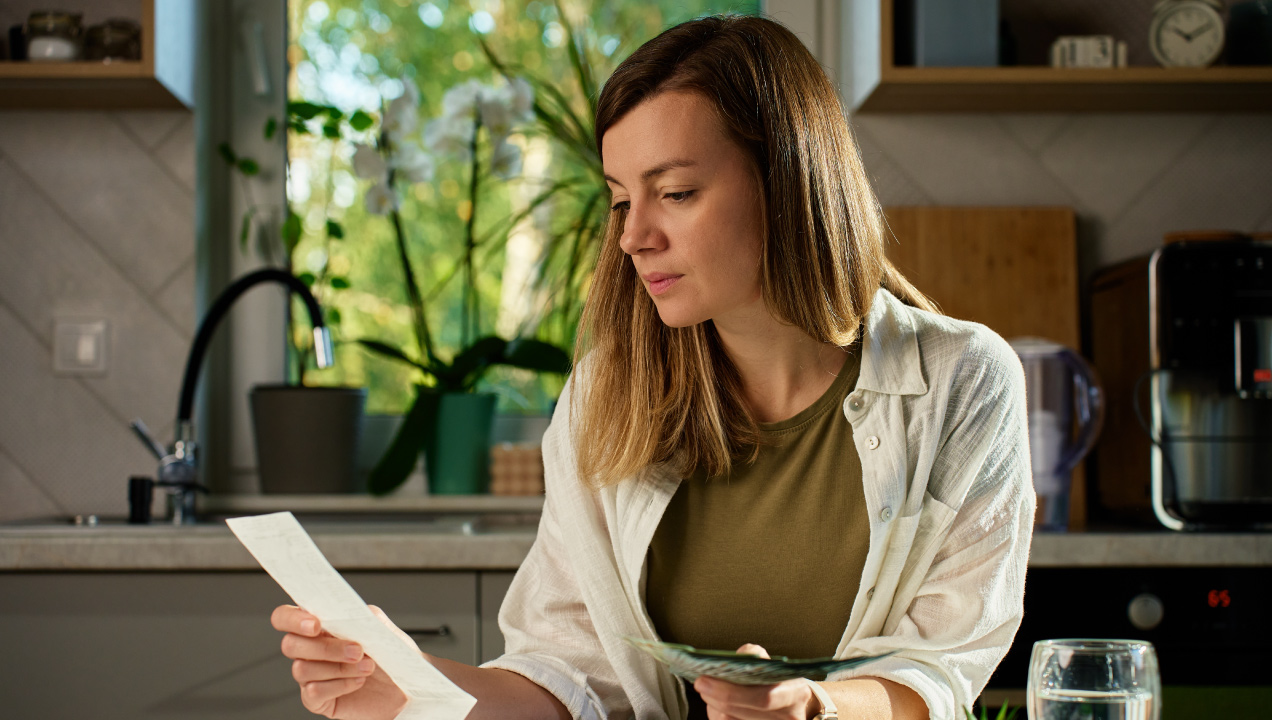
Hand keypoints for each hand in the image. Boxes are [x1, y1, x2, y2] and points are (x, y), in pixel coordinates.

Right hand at [271, 604, 408, 718]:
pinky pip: (312, 692)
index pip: (285, 617)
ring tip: (367, 667)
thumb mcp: (381, 629)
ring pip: (302, 669)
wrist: (406, 688)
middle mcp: (309, 651)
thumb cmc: (390, 656)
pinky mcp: (317, 700)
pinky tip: (358, 682)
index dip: (292, 619)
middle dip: (326, 648)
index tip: (315, 624)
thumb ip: (361, 616)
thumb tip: (344, 611)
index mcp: (319, 627)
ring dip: (339, 667)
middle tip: (358, 650)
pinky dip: (339, 685)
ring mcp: (311, 676)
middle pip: (290, 645)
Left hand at [693, 644, 816, 719]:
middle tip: (701, 685)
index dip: (730, 692)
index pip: (763, 697)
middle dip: (719, 698)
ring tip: (707, 693)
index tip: (704, 680)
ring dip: (717, 708)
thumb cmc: (779, 679)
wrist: (798, 705)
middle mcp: (789, 716)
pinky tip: (716, 706)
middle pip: (748, 713)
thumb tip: (730, 660)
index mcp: (795, 692)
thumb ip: (752, 655)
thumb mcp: (773, 663)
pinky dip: (722, 717)